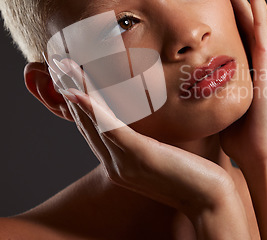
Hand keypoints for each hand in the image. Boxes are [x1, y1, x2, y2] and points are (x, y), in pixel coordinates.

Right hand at [49, 58, 248, 237]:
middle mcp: (114, 164)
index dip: (77, 102)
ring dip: (74, 93)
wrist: (209, 202)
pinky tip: (79, 93)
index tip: (68, 78)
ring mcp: (124, 162)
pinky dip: (93, 110)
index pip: (91, 128)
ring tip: (62, 69)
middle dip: (69, 91)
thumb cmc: (191, 176)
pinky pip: (110, 129)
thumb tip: (144, 124)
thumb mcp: (162, 156)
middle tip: (56, 64)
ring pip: (92, 122)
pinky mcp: (139, 156)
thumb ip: (146, 142)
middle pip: (85, 122)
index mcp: (118, 162)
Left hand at [199, 0, 266, 165]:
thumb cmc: (236, 132)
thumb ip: (199, 85)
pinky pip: (263, 22)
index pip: (222, 18)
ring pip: (247, 6)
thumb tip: (172, 80)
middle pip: (234, 6)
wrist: (258, 153)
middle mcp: (253, 50)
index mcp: (239, 57)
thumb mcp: (212, 101)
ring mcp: (264, 53)